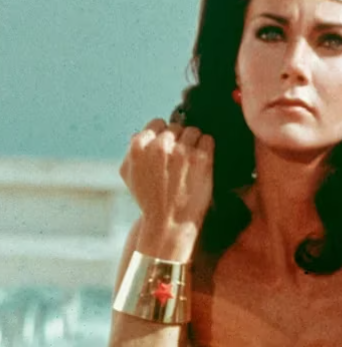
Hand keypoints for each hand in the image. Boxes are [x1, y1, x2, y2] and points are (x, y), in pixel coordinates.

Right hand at [119, 118, 214, 233]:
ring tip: (190, 162)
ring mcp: (182, 152)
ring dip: (193, 143)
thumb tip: (140, 133)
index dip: (163, 136)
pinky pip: (208, 139)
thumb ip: (131, 151)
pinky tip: (200, 163)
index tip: (167, 150)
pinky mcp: (202, 159)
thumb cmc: (149, 199)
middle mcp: (160, 146)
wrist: (169, 223)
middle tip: (178, 160)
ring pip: (193, 131)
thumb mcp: (129, 174)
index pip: (157, 123)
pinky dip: (206, 148)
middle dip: (178, 140)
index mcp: (139, 146)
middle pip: (176, 126)